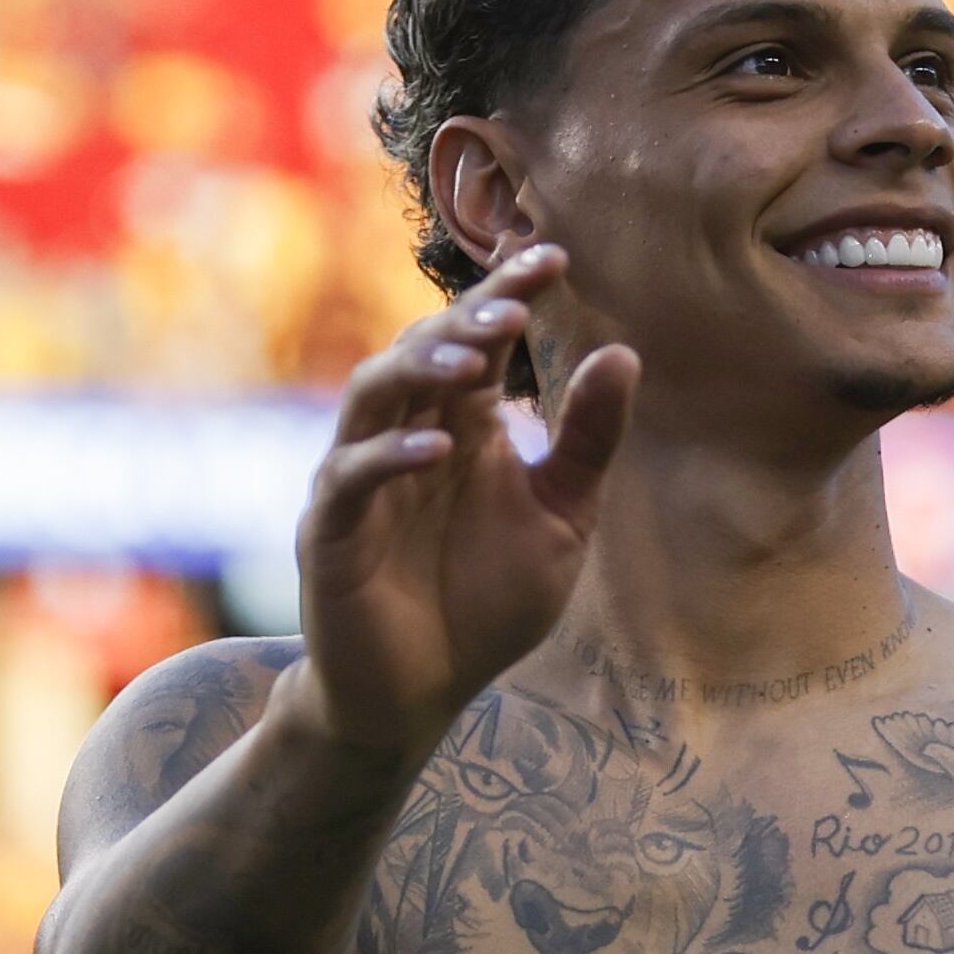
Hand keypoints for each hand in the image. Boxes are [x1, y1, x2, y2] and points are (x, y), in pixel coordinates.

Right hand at [285, 245, 634, 764]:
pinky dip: (389, 457)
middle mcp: (405, 439)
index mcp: (460, 426)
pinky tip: (440, 449)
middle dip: (465, 322)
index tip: (556, 257)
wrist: (419, 697)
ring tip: (476, 361)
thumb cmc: (485, 605)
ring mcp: (361, 482)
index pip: (479, 342)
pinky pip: (349, 478)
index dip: (507, 295)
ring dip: (420, 370)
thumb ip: (586, 442)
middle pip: (422, 352)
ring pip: (373, 395)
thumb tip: (623, 353)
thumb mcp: (561, 520)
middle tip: (515, 303)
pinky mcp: (331, 532)